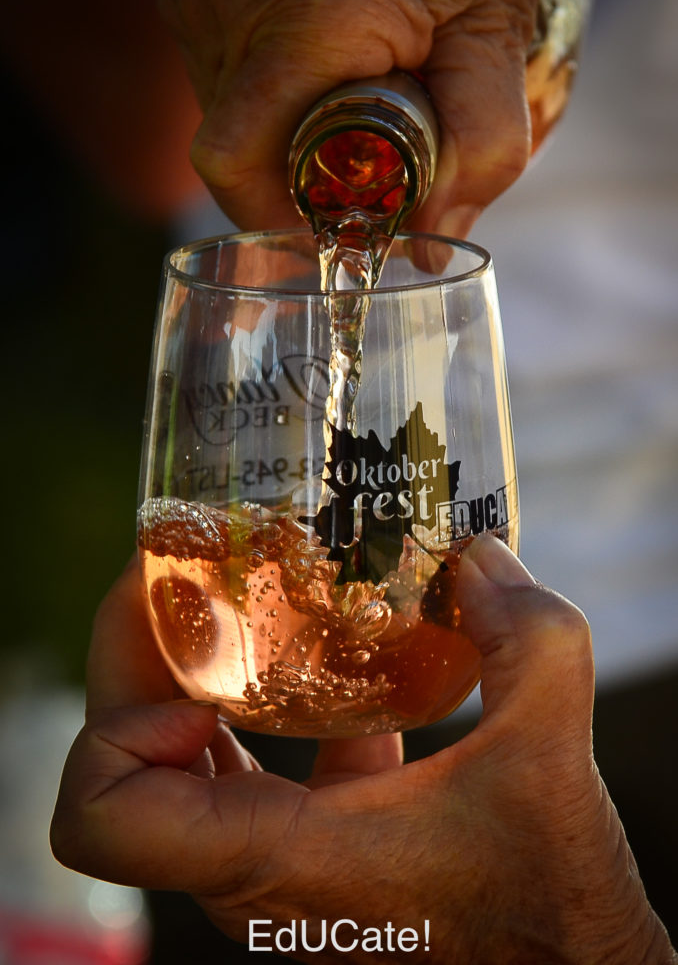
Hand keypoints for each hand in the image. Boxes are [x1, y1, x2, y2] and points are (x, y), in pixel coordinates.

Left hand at [51, 536, 674, 962]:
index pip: (103, 817)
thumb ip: (527, 640)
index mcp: (274, 854)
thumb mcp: (548, 749)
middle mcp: (246, 867)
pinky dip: (242, 704)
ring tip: (226, 588)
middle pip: (122, 760)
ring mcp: (266, 860)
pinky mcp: (300, 845)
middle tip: (182, 562)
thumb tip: (478, 556)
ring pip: (170, 763)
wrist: (565, 964)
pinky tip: (307, 652)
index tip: (195, 649)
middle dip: (141, 650)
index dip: (115, 721)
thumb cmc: (548, 892)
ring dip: (183, 670)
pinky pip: (231, 769)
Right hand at [158, 0, 556, 234]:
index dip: (267, 217)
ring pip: (220, 112)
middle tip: (353, 166)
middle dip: (288, 177)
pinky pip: (217, 69)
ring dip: (276, 132)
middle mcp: (234, 0)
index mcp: (306, 22)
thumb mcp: (497, 29)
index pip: (233, 161)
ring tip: (340, 101)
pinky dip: (265, 90)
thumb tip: (429, 250)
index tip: (317, 233)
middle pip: (232, 146)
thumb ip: (482, 146)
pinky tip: (317, 67)